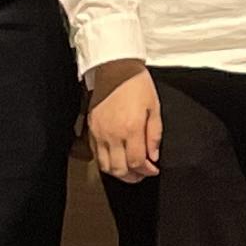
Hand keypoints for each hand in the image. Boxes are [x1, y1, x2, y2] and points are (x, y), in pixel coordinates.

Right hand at [88, 62, 164, 181]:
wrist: (115, 68)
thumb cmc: (136, 84)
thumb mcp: (154, 108)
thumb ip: (154, 135)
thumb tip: (154, 156)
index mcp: (130, 129)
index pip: (136, 162)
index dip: (147, 171)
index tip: (153, 169)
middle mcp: (112, 134)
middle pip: (119, 170)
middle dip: (133, 176)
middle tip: (142, 173)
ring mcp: (99, 133)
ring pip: (105, 166)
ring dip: (118, 172)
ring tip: (130, 168)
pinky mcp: (91, 129)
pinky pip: (96, 155)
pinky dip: (106, 162)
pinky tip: (117, 157)